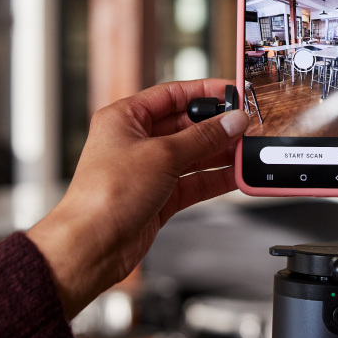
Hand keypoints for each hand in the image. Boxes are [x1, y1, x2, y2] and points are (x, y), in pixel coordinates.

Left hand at [27, 80, 248, 317]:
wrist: (92, 245)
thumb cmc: (104, 196)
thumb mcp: (162, 156)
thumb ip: (202, 138)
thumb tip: (230, 122)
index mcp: (124, 118)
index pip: (171, 94)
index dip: (203, 92)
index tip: (231, 92)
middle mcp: (135, 142)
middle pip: (185, 125)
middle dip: (216, 127)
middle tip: (243, 126)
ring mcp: (147, 171)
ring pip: (192, 155)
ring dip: (219, 154)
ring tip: (245, 150)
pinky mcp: (158, 197)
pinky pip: (193, 182)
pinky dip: (214, 179)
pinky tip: (234, 176)